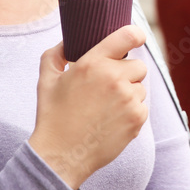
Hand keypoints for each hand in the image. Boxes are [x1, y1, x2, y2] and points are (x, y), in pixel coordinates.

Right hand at [29, 26, 148, 189]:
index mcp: (93, 63)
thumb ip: (55, 54)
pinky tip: (111, 120)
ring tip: (106, 107)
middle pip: (139, 65)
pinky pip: (142, 107)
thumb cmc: (53, 116)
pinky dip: (132, 112)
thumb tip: (67, 42)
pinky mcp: (137, 118)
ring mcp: (128, 99)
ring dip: (129, 94)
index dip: (136, 34)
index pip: (128, 36)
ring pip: (141, 87)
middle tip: (109, 87)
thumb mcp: (46, 80)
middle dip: (127, 73)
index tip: (136, 38)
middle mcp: (114, 78)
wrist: (61, 155)